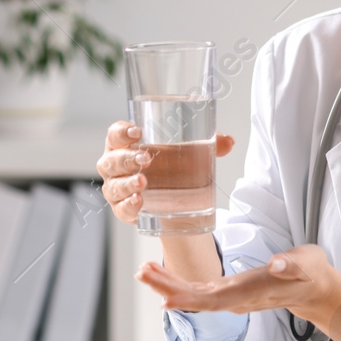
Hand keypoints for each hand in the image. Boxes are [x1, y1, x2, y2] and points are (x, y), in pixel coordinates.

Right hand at [96, 121, 232, 225]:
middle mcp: (115, 166)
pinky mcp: (122, 209)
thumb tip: (229, 142)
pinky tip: (138, 203)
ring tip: (143, 183)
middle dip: (126, 158)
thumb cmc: (171, 166)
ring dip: (127, 184)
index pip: (115, 134)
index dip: (121, 132)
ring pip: (113, 186)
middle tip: (145, 158)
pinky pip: (120, 209)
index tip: (137, 132)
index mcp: (125, 145)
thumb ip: (208, 145)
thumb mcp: (187, 153)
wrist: (171, 197)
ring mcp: (116, 188)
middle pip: (111, 160)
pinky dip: (128, 206)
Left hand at [136, 243, 340, 315]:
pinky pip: (198, 291)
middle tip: (143, 273)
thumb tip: (278, 263)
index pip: (216, 300)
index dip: (190, 300)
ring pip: (194, 296)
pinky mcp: (229, 291)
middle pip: (197, 299)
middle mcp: (236, 299)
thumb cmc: (309, 273)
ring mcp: (231, 297)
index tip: (166, 299)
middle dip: (168, 288)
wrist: (312, 288)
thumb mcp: (307, 264)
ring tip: (145, 271)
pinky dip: (178, 283)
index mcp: (252, 291)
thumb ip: (293, 264)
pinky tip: (162, 277)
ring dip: (168, 285)